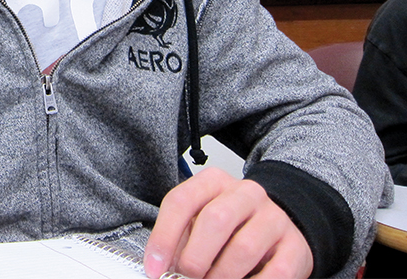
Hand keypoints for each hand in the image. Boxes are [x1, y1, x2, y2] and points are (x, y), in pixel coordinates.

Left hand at [143, 167, 312, 278]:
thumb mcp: (200, 221)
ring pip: (244, 248)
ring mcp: (273, 218)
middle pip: (214, 220)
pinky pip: (275, 273)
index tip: (155, 268)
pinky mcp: (295, 247)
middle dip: (194, 258)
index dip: (163, 238)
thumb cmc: (233, 225)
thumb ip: (181, 239)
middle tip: (185, 277)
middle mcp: (245, 194)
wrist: (281, 223)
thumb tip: (162, 267)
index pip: (181, 201)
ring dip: (221, 275)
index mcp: (214, 183)